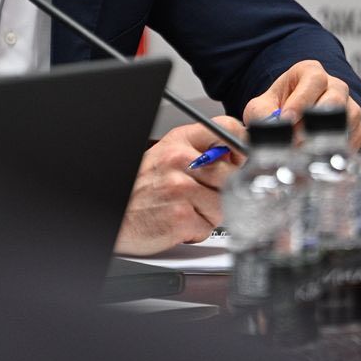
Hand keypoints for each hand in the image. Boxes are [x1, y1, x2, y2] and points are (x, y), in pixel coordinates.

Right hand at [114, 116, 246, 256]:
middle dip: (223, 191)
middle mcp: (179, 160)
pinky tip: (181, 222)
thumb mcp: (168, 155)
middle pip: (232, 174)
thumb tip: (235, 156)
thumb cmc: (142, 188)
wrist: (118, 214)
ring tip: (188, 209)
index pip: (227, 129)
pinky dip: (198, 230)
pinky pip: (209, 226)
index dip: (241, 147)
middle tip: (203, 195)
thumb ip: (201, 151)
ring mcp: (180, 188)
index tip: (240, 160)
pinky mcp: (180, 216)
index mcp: (179, 141)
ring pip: (223, 204)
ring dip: (210, 214)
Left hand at [244, 60, 360, 147]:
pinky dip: (339, 148)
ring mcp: (348, 105)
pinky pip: (355, 136)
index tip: (287, 119)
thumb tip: (270, 126)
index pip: (313, 80)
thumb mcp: (262, 106)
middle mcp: (334, 86)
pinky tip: (321, 154)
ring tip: (306, 150)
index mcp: (310, 72)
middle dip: (315, 123)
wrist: (290, 118)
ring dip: (327, 137)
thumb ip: (262, 114)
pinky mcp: (356, 126)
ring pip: (348, 118)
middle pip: (335, 100)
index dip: (301, 101)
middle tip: (296, 140)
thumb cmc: (280, 106)